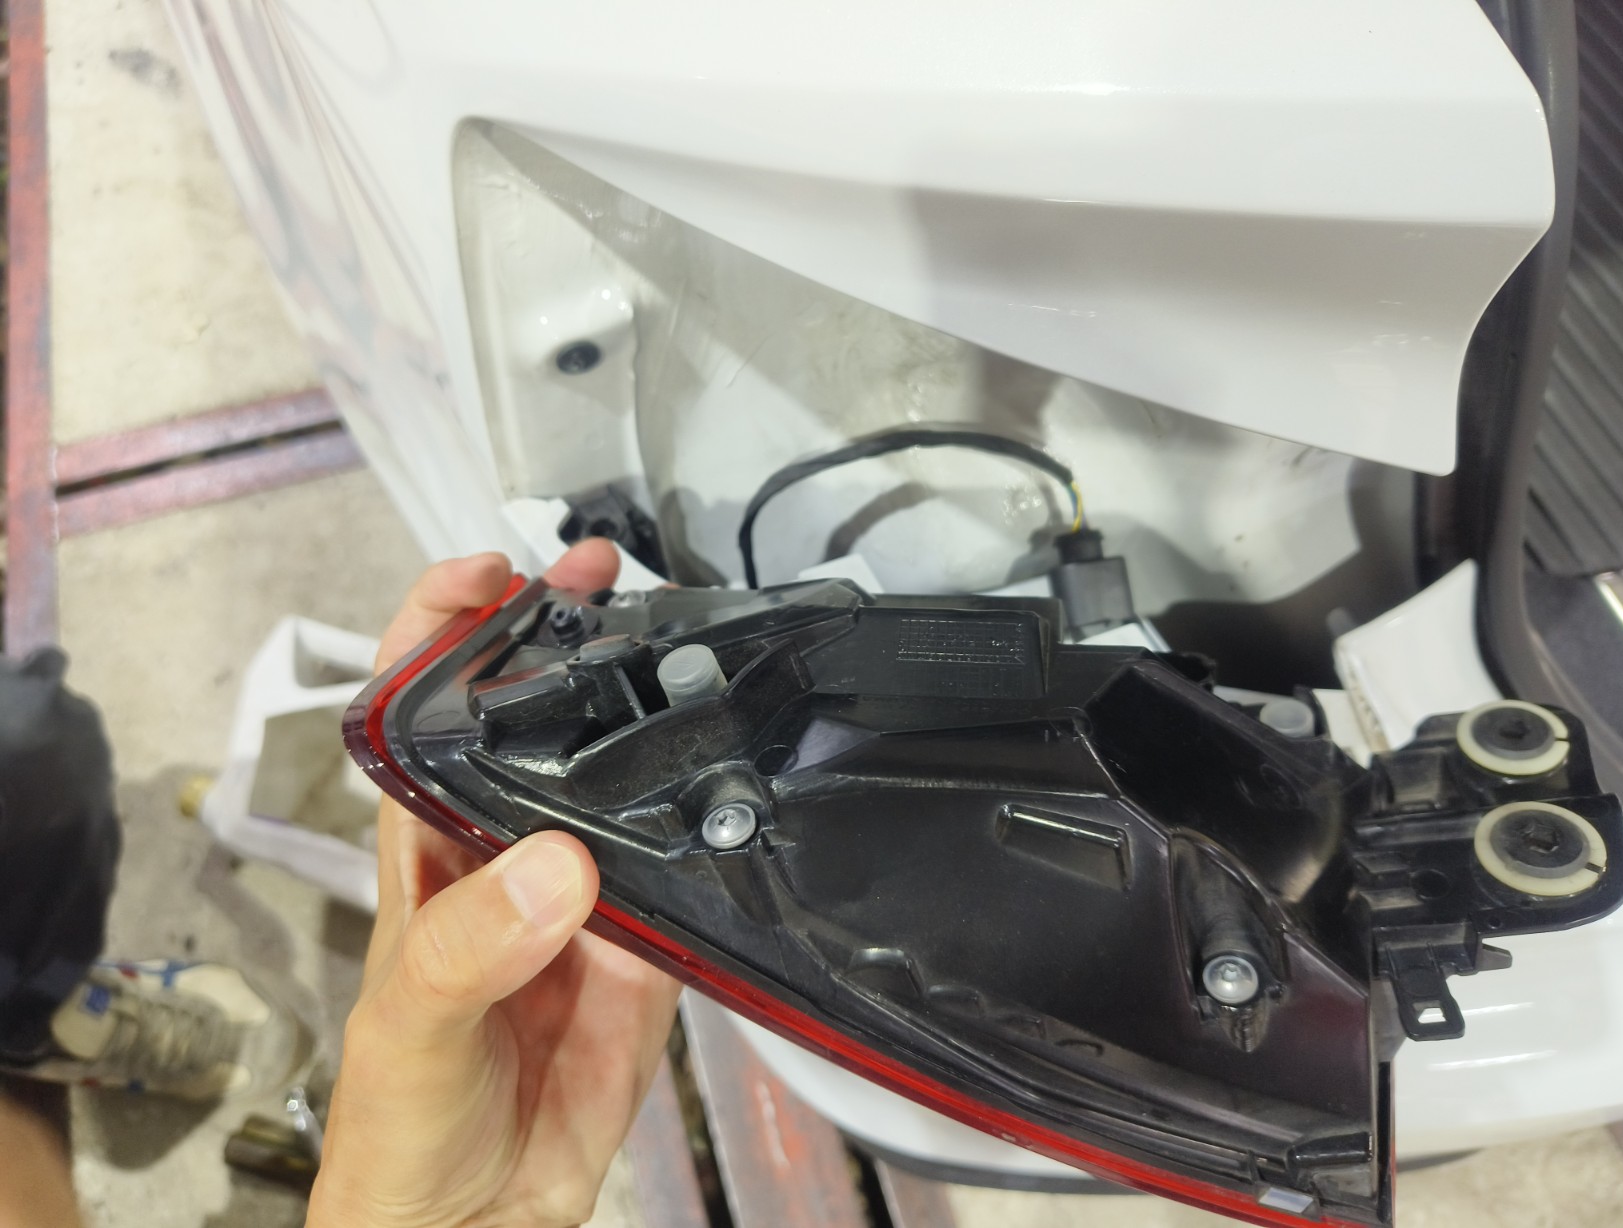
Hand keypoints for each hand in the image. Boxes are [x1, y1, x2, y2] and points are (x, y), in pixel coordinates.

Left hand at [309, 543, 681, 1227]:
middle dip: (566, 639)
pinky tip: (738, 788)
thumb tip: (556, 869)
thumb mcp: (417, 1023)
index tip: (491, 572)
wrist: (476, 1223)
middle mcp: (509, 859)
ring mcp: (585, 900)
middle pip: (536, 724)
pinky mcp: (649, 950)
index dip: (445, 628)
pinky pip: (687, 874)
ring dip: (651, 724)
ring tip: (688, 656)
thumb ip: (474, 945)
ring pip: (623, 787)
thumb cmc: (402, 1122)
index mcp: (431, 853)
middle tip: (605, 577)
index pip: (422, 712)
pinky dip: (714, 832)